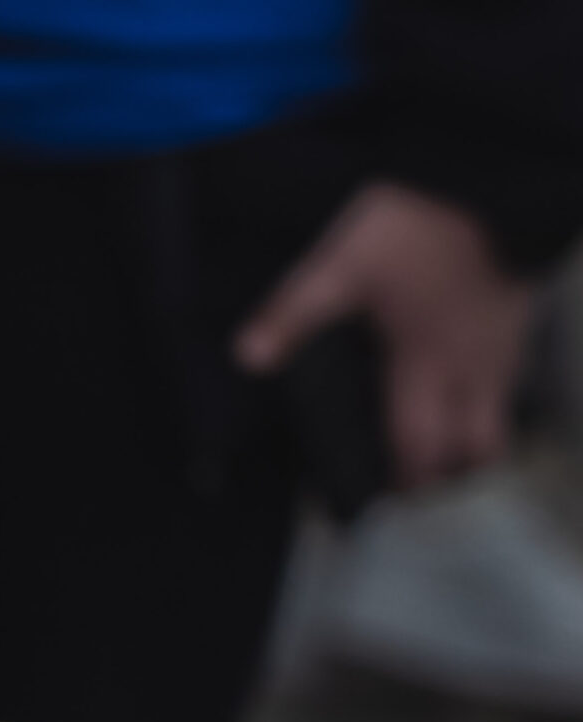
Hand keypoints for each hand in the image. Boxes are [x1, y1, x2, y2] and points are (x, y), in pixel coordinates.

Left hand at [237, 182, 539, 490]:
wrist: (485, 169)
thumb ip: (293, 312)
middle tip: (417, 485)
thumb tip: (248, 357)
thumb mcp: (339, 263)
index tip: (390, 503)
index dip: (408, 481)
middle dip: (449, 474)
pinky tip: (460, 388)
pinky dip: (487, 397)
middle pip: (476, 447)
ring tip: (440, 449)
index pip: (421, 446)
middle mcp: (472, 364)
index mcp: (425, 364)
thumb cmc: (413, 221)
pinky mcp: (521, 313)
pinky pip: (510, 376)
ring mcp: (505, 340)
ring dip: (473, 440)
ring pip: (500, 415)